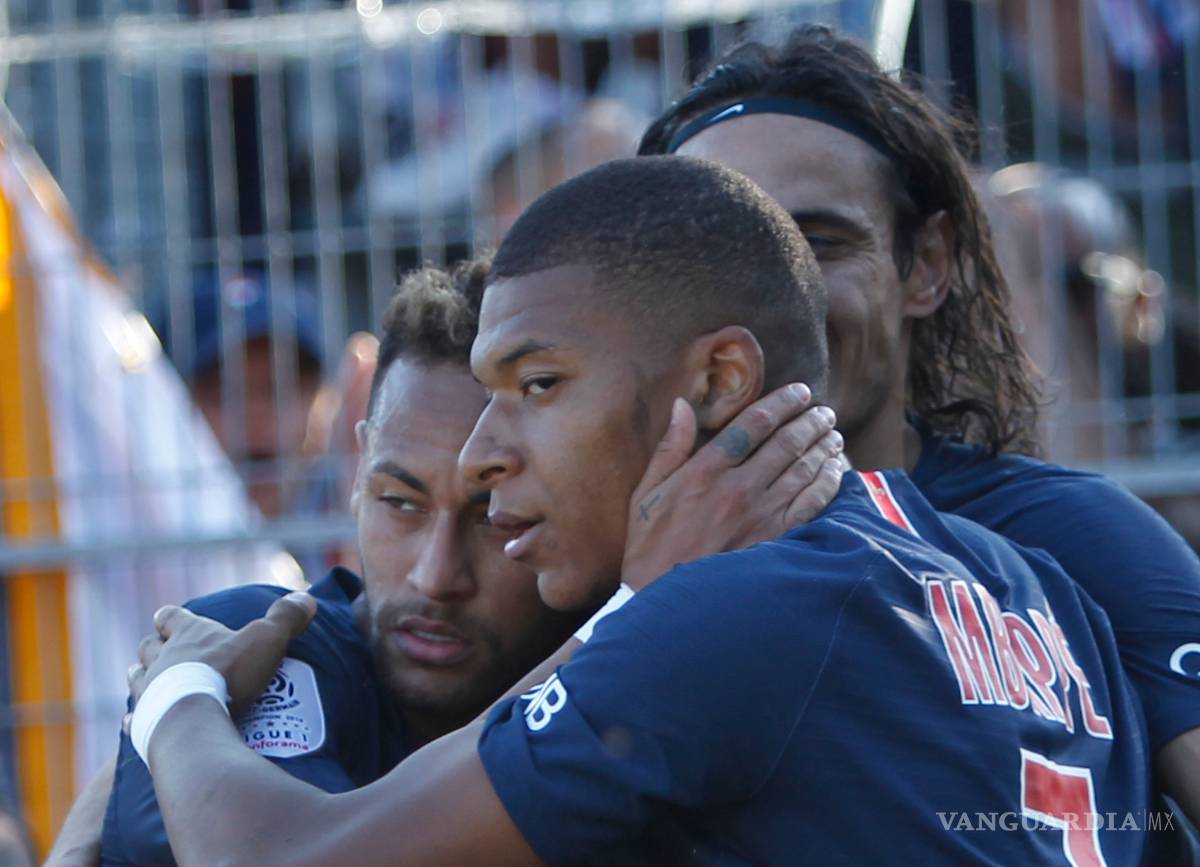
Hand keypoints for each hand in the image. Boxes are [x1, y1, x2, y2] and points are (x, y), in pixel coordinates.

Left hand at [127, 593, 316, 717]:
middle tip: (162, 649)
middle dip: (154, 646)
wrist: (193, 722)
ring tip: (149, 680)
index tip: (168, 617)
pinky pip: (133, 719)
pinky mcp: (142, 723)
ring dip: (141, 676)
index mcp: (188, 635)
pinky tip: (137, 722)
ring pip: (137, 677)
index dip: (171, 617)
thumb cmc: (230, 676)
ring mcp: (148, 691)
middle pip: (148, 646)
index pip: (172, 617)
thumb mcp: (267, 640)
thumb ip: (286, 618)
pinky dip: (136, 718)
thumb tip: (306, 598)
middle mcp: (161, 659)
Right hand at [621, 383, 844, 590]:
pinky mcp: (776, 540)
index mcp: (704, 471)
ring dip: (823, 446)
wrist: (666, 605)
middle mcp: (737, 488)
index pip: (753, 423)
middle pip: (786, 442)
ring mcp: (760, 515)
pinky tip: (835, 470)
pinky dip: (828, 482)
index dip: (782, 402)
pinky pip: (813, 504)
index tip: (800, 392)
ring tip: (833, 434)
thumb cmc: (650, 548)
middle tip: (824, 411)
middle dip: (810, 421)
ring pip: (804, 469)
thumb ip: (669, 448)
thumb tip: (682, 405)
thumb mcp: (646, 494)